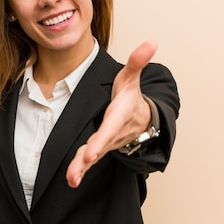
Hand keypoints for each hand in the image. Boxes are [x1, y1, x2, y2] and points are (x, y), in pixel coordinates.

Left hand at [66, 40, 157, 187]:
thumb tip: (151, 42)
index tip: (92, 151)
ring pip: (93, 156)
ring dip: (82, 167)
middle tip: (83, 163)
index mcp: (119, 115)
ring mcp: (106, 143)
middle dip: (92, 154)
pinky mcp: (99, 148)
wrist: (141, 118)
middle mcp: (113, 133)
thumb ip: (137, 61)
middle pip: (101, 145)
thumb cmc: (131, 98)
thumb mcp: (132, 78)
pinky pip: (88, 159)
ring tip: (72, 179)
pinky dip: (80, 169)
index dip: (102, 139)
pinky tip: (71, 180)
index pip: (110, 128)